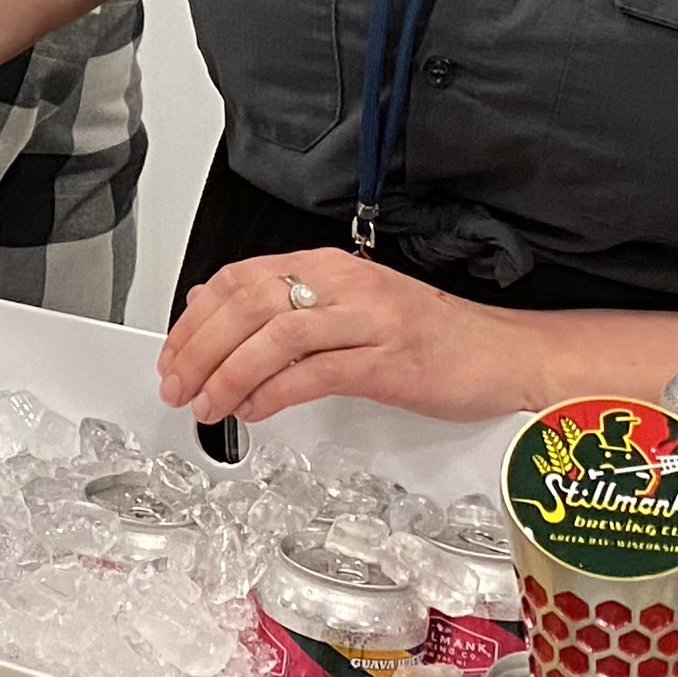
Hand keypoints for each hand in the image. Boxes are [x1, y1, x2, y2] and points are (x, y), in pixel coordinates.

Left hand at [156, 247, 542, 428]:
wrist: (505, 353)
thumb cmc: (428, 336)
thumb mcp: (350, 307)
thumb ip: (289, 307)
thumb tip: (216, 315)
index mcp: (328, 266)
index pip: (239, 279)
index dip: (194, 318)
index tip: (172, 354)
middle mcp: (345, 284)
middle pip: (248, 304)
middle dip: (199, 348)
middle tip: (178, 385)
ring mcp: (369, 320)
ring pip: (275, 336)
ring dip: (229, 374)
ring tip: (208, 405)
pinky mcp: (389, 361)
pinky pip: (315, 373)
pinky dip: (274, 393)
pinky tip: (254, 410)